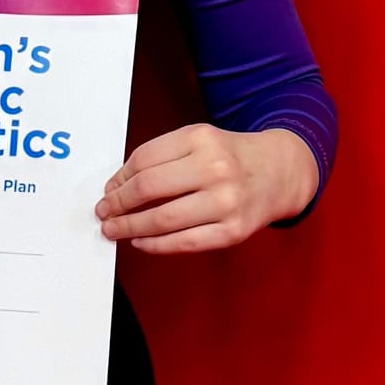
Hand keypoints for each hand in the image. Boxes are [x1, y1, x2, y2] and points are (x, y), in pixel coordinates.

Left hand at [95, 123, 316, 251]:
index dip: (119, 179)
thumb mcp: (199, 141)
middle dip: (118, 204)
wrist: (281, 172)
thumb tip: (118, 186)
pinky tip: (141, 241)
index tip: (108, 190)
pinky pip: (183, 242)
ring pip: (162, 220)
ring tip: (114, 230)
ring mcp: (226, 202)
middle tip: (103, 213)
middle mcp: (215, 168)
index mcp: (202, 139)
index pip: (144, 160)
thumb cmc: (230, 158)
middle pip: (149, 189)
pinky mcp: (233, 231)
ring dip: (130, 227)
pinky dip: (155, 245)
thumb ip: (161, 157)